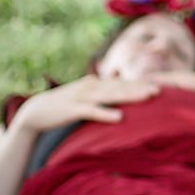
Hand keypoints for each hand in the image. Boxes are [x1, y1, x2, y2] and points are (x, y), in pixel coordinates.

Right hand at [12, 75, 156, 132]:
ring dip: (130, 96)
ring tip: (149, 97)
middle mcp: (90, 87)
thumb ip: (100, 88)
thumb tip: (114, 78)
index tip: (159, 84)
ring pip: (110, 96)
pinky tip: (119, 117)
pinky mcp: (72, 109)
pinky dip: (105, 113)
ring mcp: (81, 97)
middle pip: (119, 87)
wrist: (34, 113)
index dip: (138, 83)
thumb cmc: (62, 105)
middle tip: (160, 90)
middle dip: (140, 88)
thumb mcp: (83, 94)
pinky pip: (91, 111)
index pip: (120, 83)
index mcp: (93, 84)